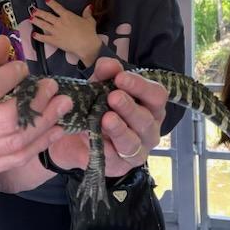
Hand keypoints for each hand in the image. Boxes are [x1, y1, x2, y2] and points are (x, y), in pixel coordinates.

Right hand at [0, 45, 70, 186]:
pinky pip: (15, 158)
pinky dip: (38, 143)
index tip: (23, 67)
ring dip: (45, 122)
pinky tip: (53, 129)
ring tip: (62, 105)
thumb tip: (6, 45)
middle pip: (8, 119)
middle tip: (52, 86)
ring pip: (17, 141)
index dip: (11, 75)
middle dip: (37, 101)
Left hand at [30, 0, 101, 66]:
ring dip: (36, 21)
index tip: (46, 0)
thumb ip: (87, 13)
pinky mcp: (54, 40)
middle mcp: (59, 22)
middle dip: (39, 13)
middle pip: (47, 16)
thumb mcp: (90, 21)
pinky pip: (44, 38)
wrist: (87, 45)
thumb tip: (89, 6)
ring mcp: (56, 31)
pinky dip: (38, 36)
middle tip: (33, 10)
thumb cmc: (89, 32)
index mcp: (67, 16)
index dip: (51, 3)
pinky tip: (33, 35)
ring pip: (43, 25)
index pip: (57, 7)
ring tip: (30, 19)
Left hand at [48, 56, 166, 176]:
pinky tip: (95, 139)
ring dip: (119, 129)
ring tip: (106, 119)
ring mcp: (137, 149)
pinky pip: (115, 158)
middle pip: (146, 119)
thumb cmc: (96, 108)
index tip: (120, 78)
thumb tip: (108, 64)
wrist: (73, 139)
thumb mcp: (98, 87)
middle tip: (113, 97)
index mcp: (149, 106)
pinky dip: (104, 147)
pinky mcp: (121, 165)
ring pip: (133, 141)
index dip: (140, 86)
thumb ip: (104, 75)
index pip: (156, 95)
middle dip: (129, 107)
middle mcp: (149, 128)